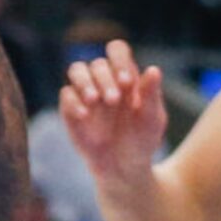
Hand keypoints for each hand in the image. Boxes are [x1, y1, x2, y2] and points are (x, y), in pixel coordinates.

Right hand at [60, 39, 166, 185]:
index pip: (117, 50)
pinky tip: (85, 115)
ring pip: (76, 69)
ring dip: (85, 81)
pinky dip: (74, 101)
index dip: (119, 60)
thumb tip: (154, 69)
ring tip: (95, 100)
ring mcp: (85, 92)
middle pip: (98, 63)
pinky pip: (66, 93)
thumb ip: (151, 95)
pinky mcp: (70, 107)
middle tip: (114, 100)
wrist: (124, 170)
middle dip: (105, 79)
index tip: (127, 82)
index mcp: (124, 76)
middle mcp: (103, 80)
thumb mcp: (151, 120)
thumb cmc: (141, 141)